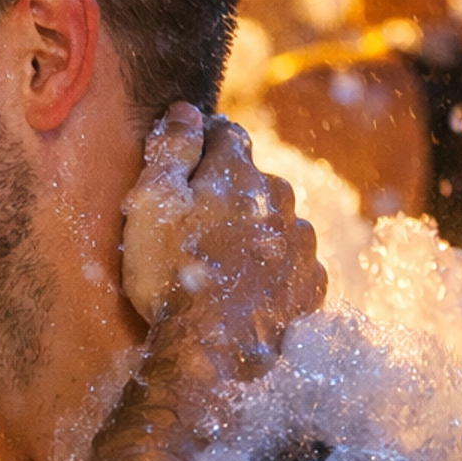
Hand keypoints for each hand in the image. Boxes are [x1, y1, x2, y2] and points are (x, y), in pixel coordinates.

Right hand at [123, 105, 324, 382]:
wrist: (213, 350)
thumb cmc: (172, 274)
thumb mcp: (152, 204)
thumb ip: (170, 151)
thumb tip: (185, 110)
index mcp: (238, 174)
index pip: (226, 133)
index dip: (202, 140)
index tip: (184, 158)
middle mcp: (280, 200)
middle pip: (255, 179)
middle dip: (230, 189)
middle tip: (196, 221)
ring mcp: (301, 245)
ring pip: (280, 221)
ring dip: (257, 229)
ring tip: (225, 259)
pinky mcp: (309, 287)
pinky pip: (295, 264)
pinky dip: (276, 268)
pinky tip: (251, 288)